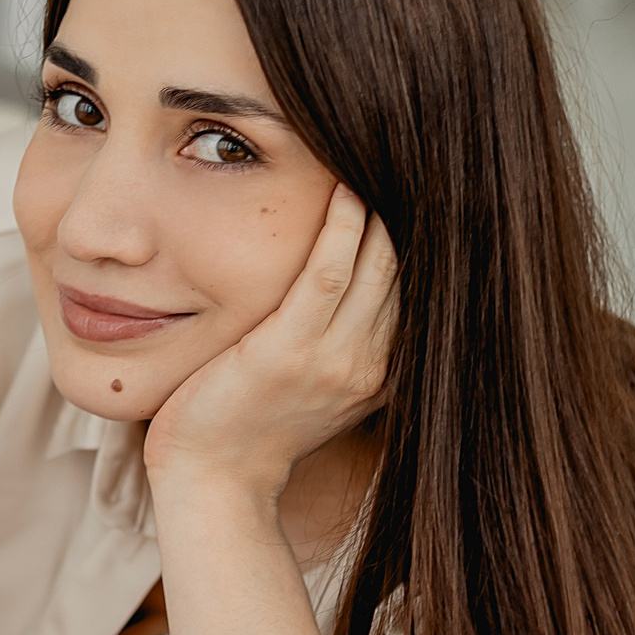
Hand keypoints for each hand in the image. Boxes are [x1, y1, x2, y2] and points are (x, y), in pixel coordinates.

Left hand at [144, 184, 396, 500]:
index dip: (420, 233)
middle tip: (406, 154)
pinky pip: (326, 275)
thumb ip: (340, 343)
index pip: (416, 288)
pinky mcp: (288, 352)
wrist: (213, 481)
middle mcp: (370, 365)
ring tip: (374, 156)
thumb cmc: (249, 428)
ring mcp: (333, 360)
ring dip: (378, 207)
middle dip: (410, 211)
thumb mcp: (314, 387)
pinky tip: (342, 190)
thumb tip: (347, 290)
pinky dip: (340, 228)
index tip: (420, 184)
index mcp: (381, 373)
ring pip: (376, 265)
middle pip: (407, 269)